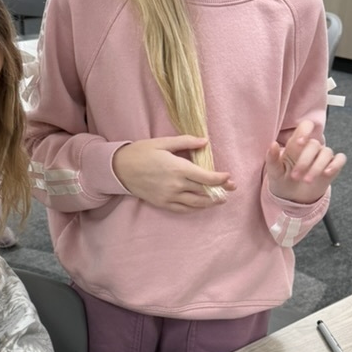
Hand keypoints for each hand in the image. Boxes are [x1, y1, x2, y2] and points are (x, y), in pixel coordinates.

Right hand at [112, 136, 234, 212]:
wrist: (120, 168)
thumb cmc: (141, 152)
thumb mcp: (163, 142)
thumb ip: (186, 142)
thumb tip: (205, 142)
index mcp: (178, 168)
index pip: (207, 177)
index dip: (221, 179)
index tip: (229, 177)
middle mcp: (176, 185)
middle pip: (205, 192)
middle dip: (220, 191)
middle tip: (231, 189)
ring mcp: (169, 196)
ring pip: (196, 203)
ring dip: (210, 202)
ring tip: (220, 200)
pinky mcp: (162, 203)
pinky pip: (183, 209)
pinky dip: (195, 208)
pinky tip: (201, 205)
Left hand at [266, 119, 345, 203]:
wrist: (292, 197)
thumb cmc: (282, 180)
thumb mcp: (274, 172)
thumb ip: (272, 158)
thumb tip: (272, 144)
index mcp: (296, 144)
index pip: (306, 126)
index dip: (305, 130)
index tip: (299, 143)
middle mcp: (311, 148)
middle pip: (315, 144)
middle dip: (305, 161)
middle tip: (295, 177)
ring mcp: (323, 156)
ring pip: (327, 152)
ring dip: (317, 167)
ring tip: (306, 181)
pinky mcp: (332, 167)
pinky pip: (340, 159)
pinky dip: (335, 165)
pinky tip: (326, 173)